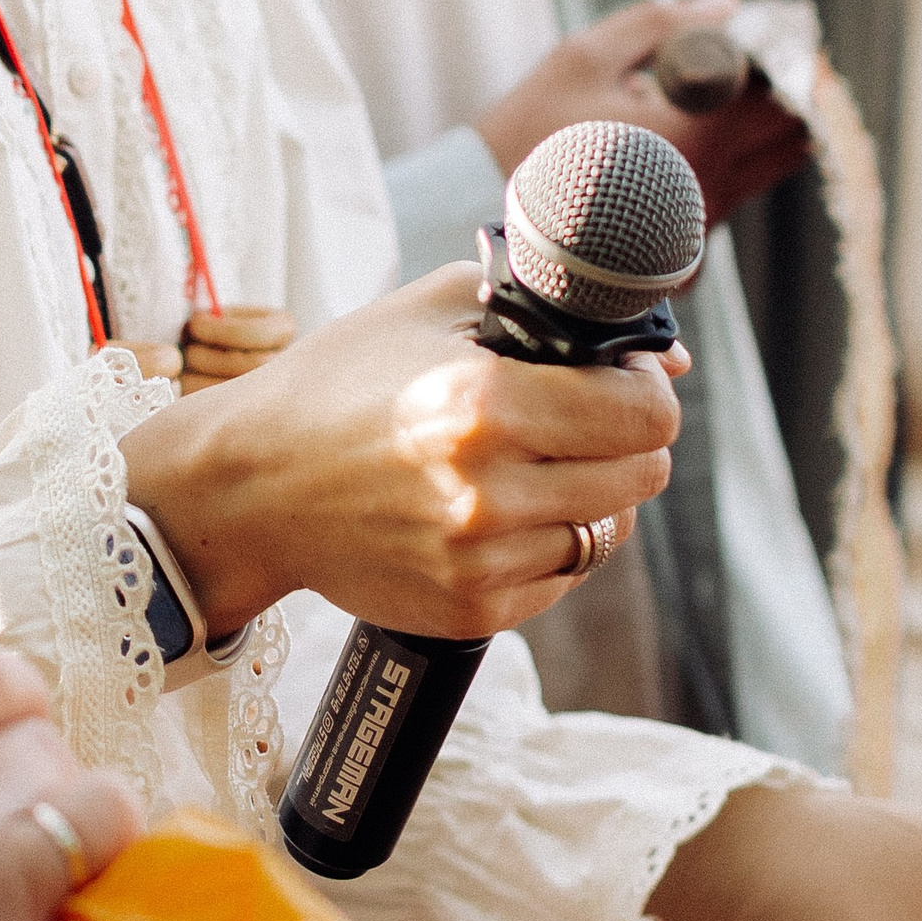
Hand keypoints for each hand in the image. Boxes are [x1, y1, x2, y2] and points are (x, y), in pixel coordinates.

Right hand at [120, 259, 682, 643]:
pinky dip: (548, 544)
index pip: (646, 413)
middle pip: (642, 474)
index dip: (646, 389)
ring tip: (530, 465)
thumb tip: (672, 362)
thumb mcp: (431, 310)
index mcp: (485, 400)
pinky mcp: (471, 610)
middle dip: (624, 439)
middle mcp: (489, 488)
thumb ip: (550, 313)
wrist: (249, 487)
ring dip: (589, 495)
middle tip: (577, 419)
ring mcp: (481, 559)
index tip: (620, 380)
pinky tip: (498, 512)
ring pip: (609, 531)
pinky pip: (562, 578)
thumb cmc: (337, 384)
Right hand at [476, 0, 813, 230]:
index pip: (783, 96)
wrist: (483, 211)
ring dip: (758, 128)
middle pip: (792, 136)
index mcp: (694, 138)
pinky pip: (733, 196)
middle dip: (785, 96)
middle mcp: (710, 188)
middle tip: (755, 64)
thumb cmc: (532, 129)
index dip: (786, 59)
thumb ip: (665, 24)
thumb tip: (730, 2)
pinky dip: (729, 163)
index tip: (772, 34)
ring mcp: (700, 225)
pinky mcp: (687, 250)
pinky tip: (687, 140)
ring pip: (767, 167)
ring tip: (721, 96)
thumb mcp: (586, 57)